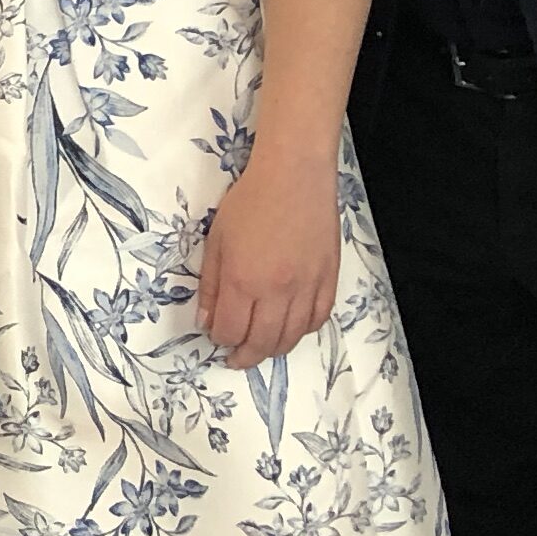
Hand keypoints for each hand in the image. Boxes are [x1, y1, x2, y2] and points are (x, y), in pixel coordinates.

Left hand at [197, 152, 342, 367]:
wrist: (294, 176)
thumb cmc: (250, 203)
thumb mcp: (216, 242)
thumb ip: (211, 286)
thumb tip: (207, 322)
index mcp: (243, 281)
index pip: (231, 331)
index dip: (221, 340)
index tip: (217, 337)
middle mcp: (277, 291)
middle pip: (262, 343)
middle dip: (245, 356)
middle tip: (236, 359)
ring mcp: (307, 287)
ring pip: (292, 337)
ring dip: (274, 349)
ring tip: (261, 349)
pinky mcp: (329, 279)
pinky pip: (319, 319)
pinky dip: (303, 331)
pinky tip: (291, 328)